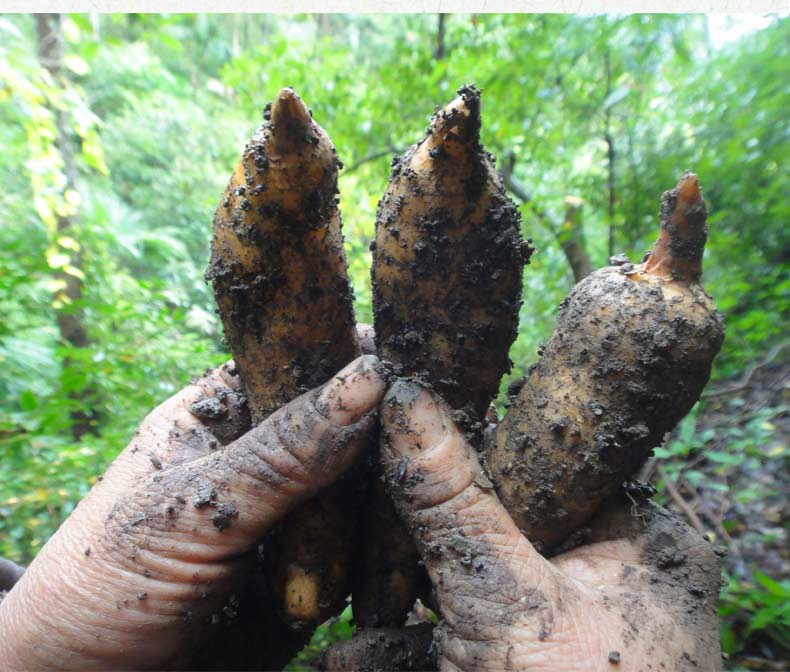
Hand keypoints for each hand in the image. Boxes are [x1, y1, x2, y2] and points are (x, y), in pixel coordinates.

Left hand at [0, 355, 384, 669]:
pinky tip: (398, 573)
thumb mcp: (195, 508)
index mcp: (230, 403)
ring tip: (383, 550)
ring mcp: (300, 505)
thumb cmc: (110, 584)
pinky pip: (370, 546)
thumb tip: (370, 378)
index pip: (313, 357)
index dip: (367, 360)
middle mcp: (273, 446)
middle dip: (387, 451)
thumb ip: (283, 453)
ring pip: (374, 488)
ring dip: (383, 519)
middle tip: (423, 474)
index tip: (419, 381)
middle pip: (358, 422)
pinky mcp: (319, 560)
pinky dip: (385, 560)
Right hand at [380, 380, 722, 671]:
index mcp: (637, 538)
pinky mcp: (524, 667)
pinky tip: (351, 657)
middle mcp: (608, 576)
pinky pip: (463, 641)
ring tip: (341, 580)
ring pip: (470, 583)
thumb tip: (406, 396)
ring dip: (400, 592)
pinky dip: (409, 648)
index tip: (406, 410)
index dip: (475, 431)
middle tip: (361, 490)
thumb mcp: (503, 599)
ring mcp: (564, 629)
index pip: (548, 452)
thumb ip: (453, 500)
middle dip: (421, 524)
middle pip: (499, 517)